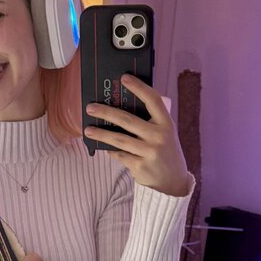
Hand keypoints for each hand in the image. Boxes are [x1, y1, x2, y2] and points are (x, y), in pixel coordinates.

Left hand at [84, 74, 191, 196]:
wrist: (173, 182)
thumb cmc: (165, 152)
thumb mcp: (165, 135)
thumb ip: (149, 123)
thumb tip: (119, 110)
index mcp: (166, 124)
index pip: (153, 100)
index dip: (139, 87)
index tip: (124, 78)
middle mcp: (159, 136)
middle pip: (127, 120)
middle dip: (106, 112)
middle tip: (90, 108)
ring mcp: (149, 152)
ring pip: (119, 139)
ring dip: (101, 134)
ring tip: (87, 130)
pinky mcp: (140, 166)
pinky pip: (120, 155)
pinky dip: (111, 151)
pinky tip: (105, 147)